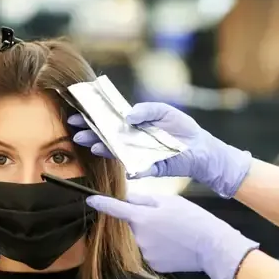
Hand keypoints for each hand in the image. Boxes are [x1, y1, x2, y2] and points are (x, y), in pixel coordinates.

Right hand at [68, 103, 251, 197]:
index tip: (77, 115)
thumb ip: (147, 109)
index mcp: (133, 125)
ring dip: (103, 149)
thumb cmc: (183, 128)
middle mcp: (132, 140)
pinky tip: (124, 168)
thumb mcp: (164, 111)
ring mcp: (138, 155)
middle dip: (90, 134)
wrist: (201, 148)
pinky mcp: (150, 168)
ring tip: (92, 145)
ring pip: (116, 153)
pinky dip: (132, 170)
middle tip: (76, 132)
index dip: (92, 118)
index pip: (108, 121)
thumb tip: (129, 115)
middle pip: (106, 137)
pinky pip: (138, 169)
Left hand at [87, 192, 258, 278]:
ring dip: (152, 234)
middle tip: (166, 218)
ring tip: (174, 232)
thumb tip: (127, 199)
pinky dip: (159, 247)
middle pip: (133, 224)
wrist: (212, 246)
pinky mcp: (154, 264)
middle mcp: (138, 237)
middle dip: (143, 220)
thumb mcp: (169, 200)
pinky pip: (151, 251)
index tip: (90, 200)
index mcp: (141, 217)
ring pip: (142, 238)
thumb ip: (144, 199)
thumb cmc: (193, 218)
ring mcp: (145, 253)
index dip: (100, 203)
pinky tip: (175, 244)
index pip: (114, 209)